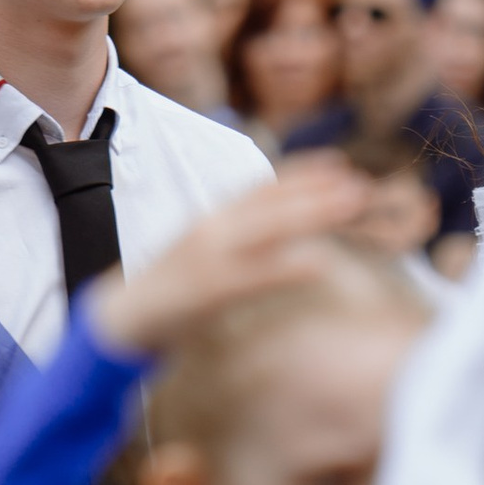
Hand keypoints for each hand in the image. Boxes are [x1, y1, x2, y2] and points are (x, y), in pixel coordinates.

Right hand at [91, 159, 367, 357]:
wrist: (121, 319)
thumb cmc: (171, 289)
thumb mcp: (207, 253)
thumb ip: (240, 239)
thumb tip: (280, 234)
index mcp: (214, 219)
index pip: (263, 188)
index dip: (301, 173)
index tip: (340, 164)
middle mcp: (213, 228)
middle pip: (272, 202)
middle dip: (318, 190)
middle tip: (362, 184)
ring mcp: (210, 256)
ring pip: (269, 228)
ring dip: (312, 212)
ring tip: (351, 204)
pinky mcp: (208, 289)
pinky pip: (254, 274)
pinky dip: (288, 266)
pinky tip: (321, 263)